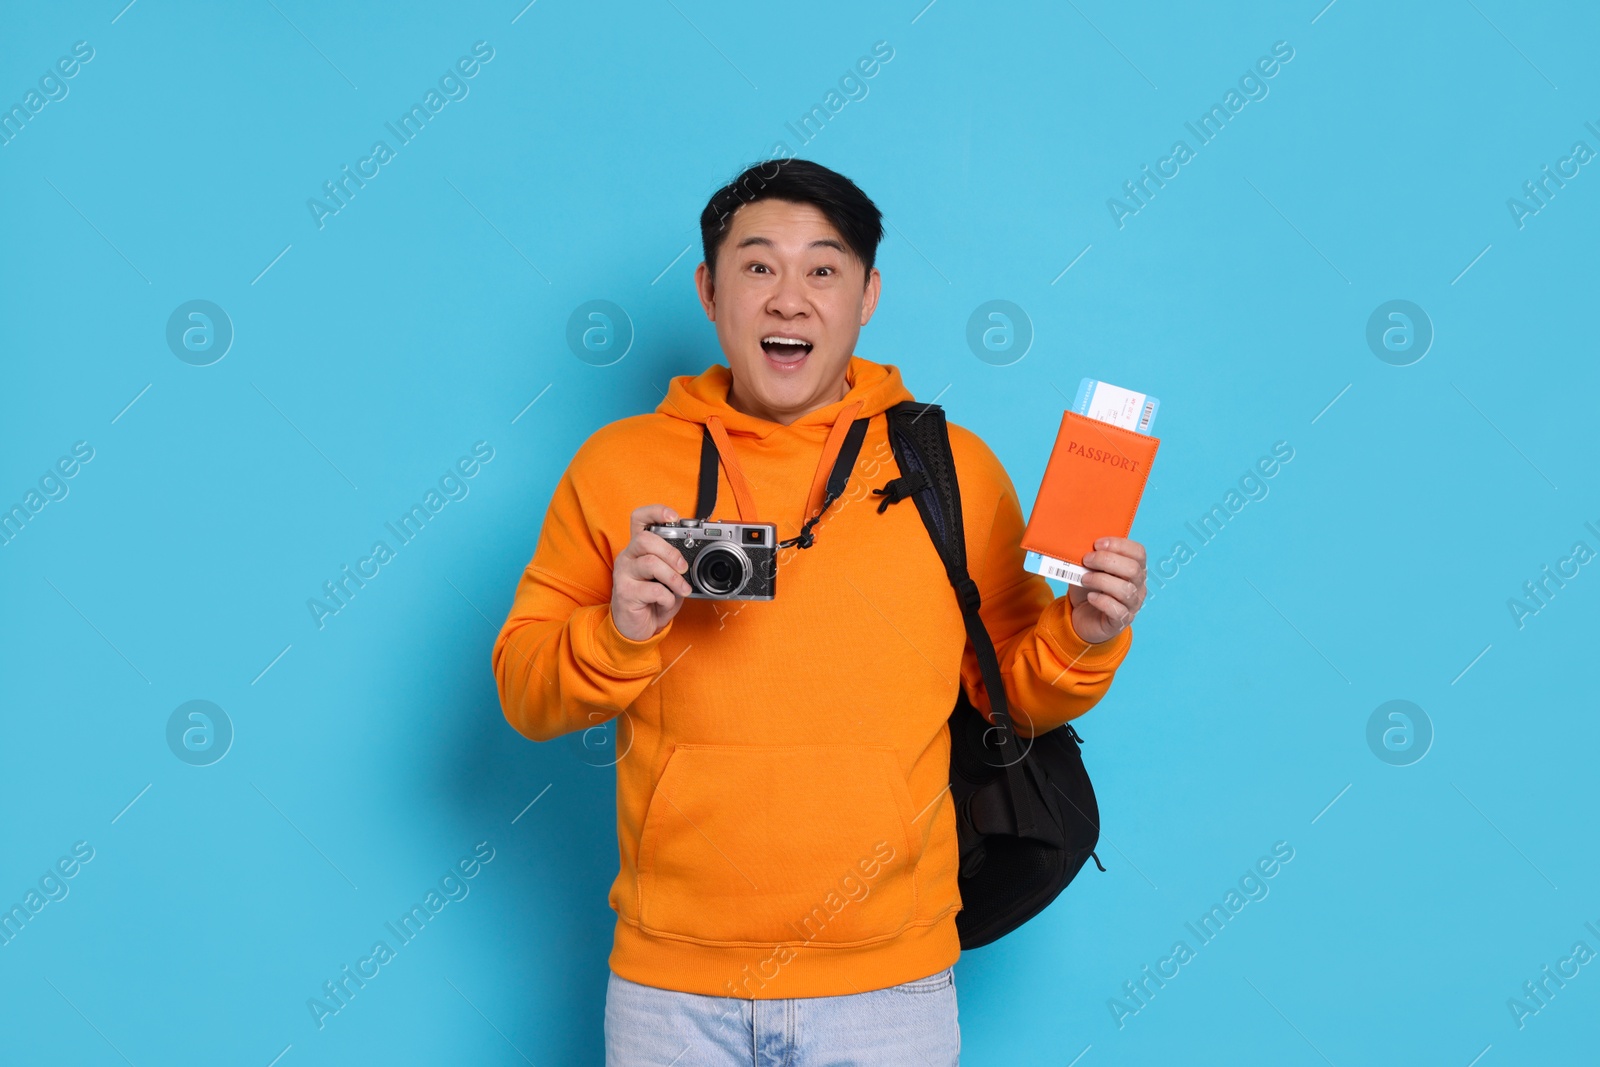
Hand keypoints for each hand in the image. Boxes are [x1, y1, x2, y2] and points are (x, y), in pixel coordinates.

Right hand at [611, 505, 693, 641]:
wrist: (635, 628)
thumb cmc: (652, 599)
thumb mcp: (667, 578)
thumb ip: (675, 565)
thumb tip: (691, 560)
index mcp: (638, 548)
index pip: (639, 519)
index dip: (656, 512)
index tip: (674, 517)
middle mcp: (627, 556)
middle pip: (645, 539)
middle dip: (671, 552)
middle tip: (683, 567)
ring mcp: (623, 574)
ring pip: (650, 563)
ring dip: (673, 577)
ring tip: (682, 588)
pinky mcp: (625, 593)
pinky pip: (653, 589)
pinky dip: (667, 597)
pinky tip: (666, 602)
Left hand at [1067, 537, 1146, 643]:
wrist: (1083, 617)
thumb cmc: (1089, 588)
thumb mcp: (1090, 569)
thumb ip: (1092, 557)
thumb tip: (1084, 544)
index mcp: (1135, 568)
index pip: (1138, 552)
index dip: (1119, 545)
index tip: (1097, 544)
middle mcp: (1139, 586)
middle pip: (1133, 569)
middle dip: (1106, 561)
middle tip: (1086, 560)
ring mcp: (1132, 605)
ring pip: (1126, 590)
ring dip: (1101, 580)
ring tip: (1085, 579)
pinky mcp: (1121, 621)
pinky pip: (1117, 610)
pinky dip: (1102, 601)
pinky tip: (1091, 597)